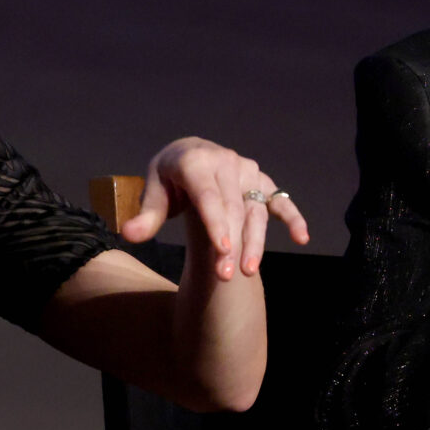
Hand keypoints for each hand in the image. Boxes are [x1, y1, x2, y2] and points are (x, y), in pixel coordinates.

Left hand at [120, 137, 308, 278]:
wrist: (189, 153)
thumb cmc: (169, 177)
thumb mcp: (153, 190)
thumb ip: (145, 215)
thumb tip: (128, 234)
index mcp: (196, 162)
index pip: (209, 197)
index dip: (216, 224)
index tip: (222, 251)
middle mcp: (225, 163)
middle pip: (233, 209)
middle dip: (232, 244)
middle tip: (227, 276)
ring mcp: (246, 171)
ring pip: (255, 210)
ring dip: (256, 241)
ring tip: (249, 271)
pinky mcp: (260, 180)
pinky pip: (278, 199)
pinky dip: (291, 217)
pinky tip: (301, 238)